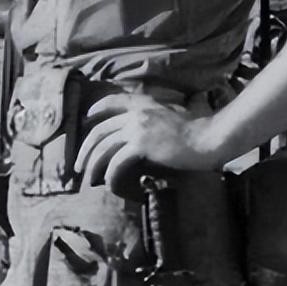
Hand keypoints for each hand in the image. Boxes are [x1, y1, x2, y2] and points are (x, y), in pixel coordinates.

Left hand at [74, 94, 219, 194]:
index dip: (96, 110)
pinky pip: (117, 161)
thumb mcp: (171, 115)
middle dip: (86, 149)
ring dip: (93, 164)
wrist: (207, 139)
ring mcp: (137, 128)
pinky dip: (110, 174)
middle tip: (79, 164)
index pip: (112, 101)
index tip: (86, 119)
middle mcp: (136, 113)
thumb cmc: (195, 130)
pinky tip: (109, 184)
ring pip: (104, 147)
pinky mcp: (141, 145)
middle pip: (100, 130)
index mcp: (143, 102)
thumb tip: (140, 132)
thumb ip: (153, 118)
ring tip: (88, 178)